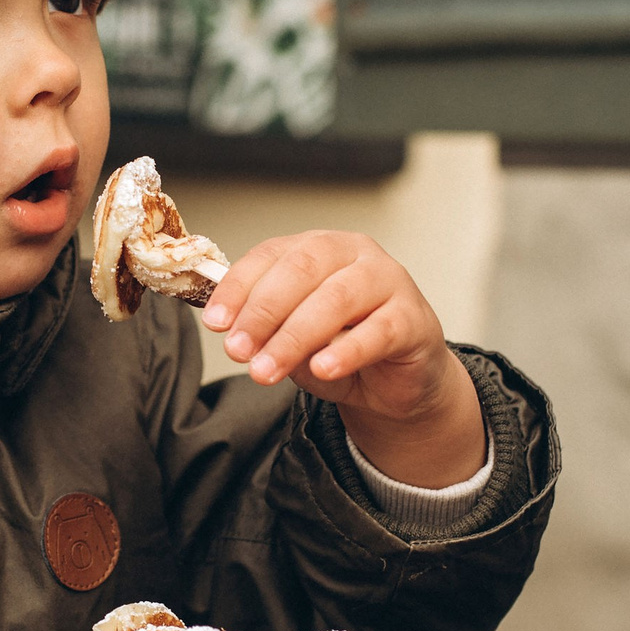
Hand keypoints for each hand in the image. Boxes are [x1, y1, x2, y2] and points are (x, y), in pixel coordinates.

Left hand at [203, 232, 485, 488]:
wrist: (397, 382)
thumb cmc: (343, 347)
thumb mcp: (294, 338)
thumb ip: (269, 331)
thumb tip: (233, 335)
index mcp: (318, 248)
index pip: (271, 255)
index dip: (238, 288)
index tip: (215, 323)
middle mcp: (354, 254)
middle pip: (302, 270)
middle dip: (263, 313)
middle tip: (238, 350)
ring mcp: (388, 281)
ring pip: (336, 298)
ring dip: (294, 337)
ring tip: (267, 369)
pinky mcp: (413, 319)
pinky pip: (378, 331)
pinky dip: (346, 351)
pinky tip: (322, 368)